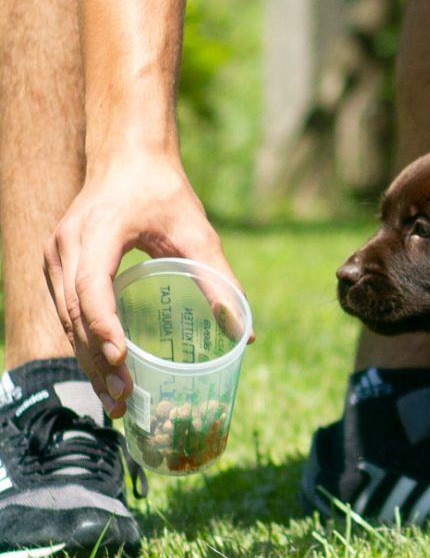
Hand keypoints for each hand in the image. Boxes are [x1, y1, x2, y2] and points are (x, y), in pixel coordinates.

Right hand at [42, 153, 242, 417]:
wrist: (128, 158)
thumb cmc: (165, 192)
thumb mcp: (197, 233)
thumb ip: (220, 279)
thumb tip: (246, 333)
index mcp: (98, 230)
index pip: (92, 285)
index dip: (103, 325)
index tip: (121, 359)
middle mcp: (66, 245)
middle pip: (74, 312)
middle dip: (97, 359)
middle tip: (123, 399)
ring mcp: (55, 256)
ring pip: (65, 318)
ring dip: (87, 360)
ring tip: (115, 400)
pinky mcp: (57, 266)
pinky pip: (65, 311)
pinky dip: (83, 344)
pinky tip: (104, 373)